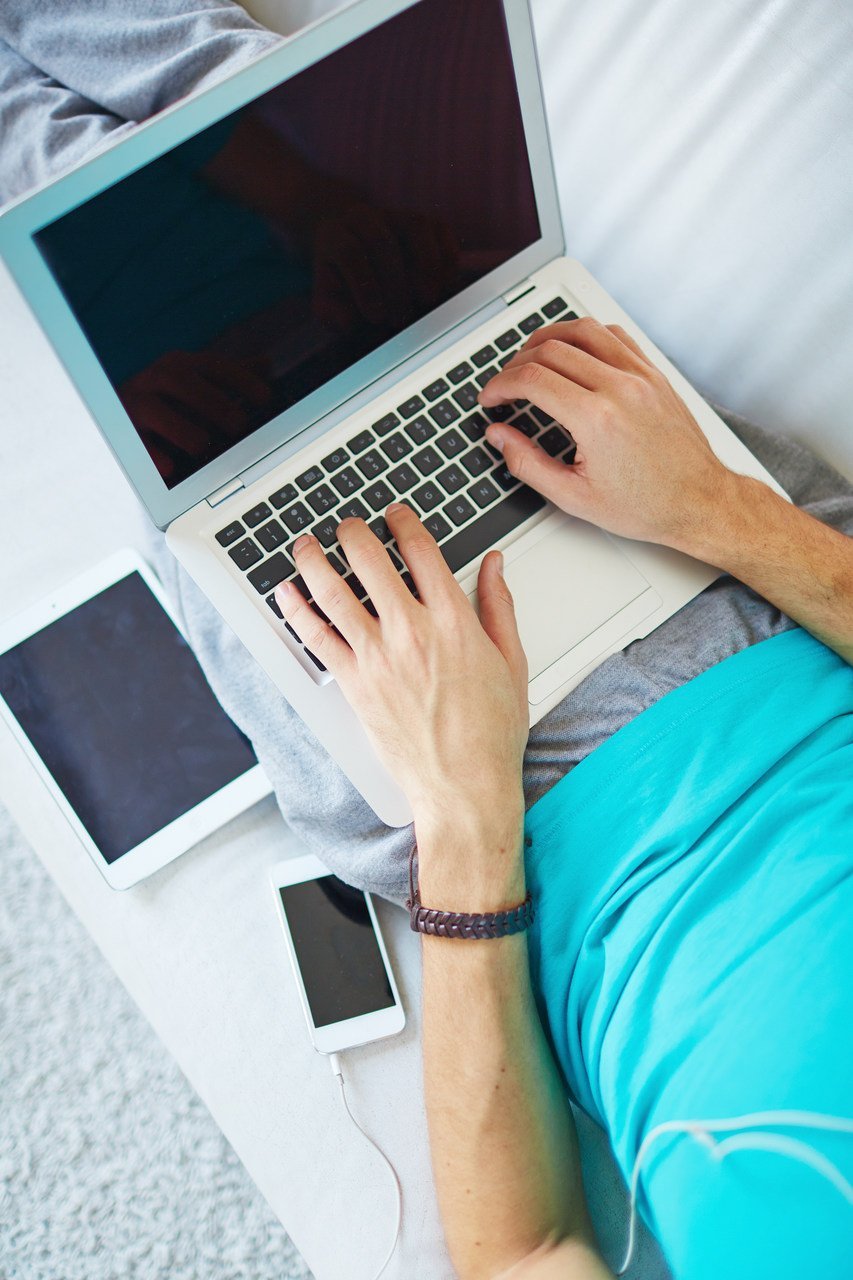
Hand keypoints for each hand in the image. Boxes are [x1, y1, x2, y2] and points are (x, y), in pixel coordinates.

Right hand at [120, 349, 270, 482]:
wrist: (118, 408)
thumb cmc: (171, 396)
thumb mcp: (200, 383)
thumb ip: (230, 376)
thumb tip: (265, 363)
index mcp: (181, 365)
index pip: (212, 365)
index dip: (240, 379)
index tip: (266, 398)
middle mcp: (156, 378)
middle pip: (181, 382)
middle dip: (213, 403)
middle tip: (240, 426)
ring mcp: (135, 402)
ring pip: (153, 408)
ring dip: (181, 428)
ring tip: (203, 446)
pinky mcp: (122, 429)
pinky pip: (133, 440)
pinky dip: (151, 453)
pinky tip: (170, 468)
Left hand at [274, 504, 527, 894]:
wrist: (463, 785)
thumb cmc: (491, 732)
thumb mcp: (512, 661)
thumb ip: (499, 606)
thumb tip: (495, 565)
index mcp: (454, 620)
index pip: (421, 551)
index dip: (403, 523)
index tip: (395, 515)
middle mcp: (411, 631)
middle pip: (370, 561)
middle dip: (354, 533)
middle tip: (346, 525)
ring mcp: (378, 657)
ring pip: (334, 592)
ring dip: (314, 560)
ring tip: (305, 545)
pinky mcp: (355, 684)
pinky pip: (316, 637)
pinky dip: (296, 610)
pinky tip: (286, 593)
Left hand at [312, 204, 458, 332]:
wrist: (352, 237)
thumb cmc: (342, 275)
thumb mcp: (327, 294)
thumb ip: (330, 310)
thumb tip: (347, 322)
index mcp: (337, 235)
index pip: (350, 254)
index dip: (366, 287)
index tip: (376, 317)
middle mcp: (366, 218)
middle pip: (383, 242)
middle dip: (395, 285)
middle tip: (402, 318)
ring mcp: (395, 214)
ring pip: (415, 226)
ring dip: (426, 265)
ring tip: (429, 299)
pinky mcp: (422, 219)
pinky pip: (440, 229)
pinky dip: (446, 256)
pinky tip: (446, 284)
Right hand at [479, 317, 731, 552]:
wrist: (698, 501)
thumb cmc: (646, 504)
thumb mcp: (574, 497)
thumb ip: (528, 463)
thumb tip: (499, 436)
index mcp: (595, 420)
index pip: (532, 379)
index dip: (500, 385)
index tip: (491, 397)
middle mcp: (619, 388)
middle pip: (550, 349)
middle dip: (515, 363)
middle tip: (505, 385)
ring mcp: (640, 376)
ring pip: (582, 330)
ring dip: (547, 337)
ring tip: (530, 356)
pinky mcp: (654, 374)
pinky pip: (614, 335)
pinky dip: (586, 335)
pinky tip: (574, 351)